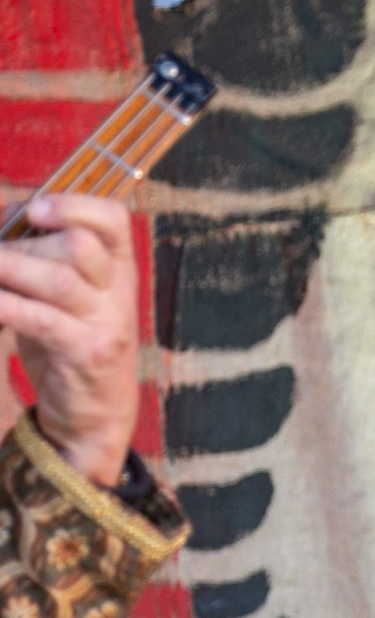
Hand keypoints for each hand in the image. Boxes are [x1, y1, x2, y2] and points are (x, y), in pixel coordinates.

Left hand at [0, 194, 141, 485]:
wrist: (94, 412)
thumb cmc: (68, 342)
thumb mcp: (62, 296)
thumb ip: (40, 256)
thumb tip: (3, 218)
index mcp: (118, 269)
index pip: (113, 220)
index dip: (74, 205)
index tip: (34, 210)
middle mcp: (120, 292)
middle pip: (78, 246)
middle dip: (23, 245)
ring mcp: (108, 323)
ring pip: (60, 279)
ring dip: (9, 270)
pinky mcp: (87, 353)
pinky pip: (40, 319)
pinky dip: (5, 306)